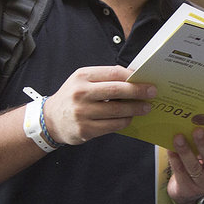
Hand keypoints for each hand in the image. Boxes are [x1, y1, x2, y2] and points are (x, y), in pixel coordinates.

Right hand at [41, 66, 155, 144]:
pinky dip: (125, 121)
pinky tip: (130, 118)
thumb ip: (104, 78)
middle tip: (152, 93)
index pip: (113, 73)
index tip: (146, 80)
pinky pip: (113, 126)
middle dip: (138, 92)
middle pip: (117, 91)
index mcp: (82, 77)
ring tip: (146, 107)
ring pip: (117, 111)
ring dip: (135, 109)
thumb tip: (133, 77)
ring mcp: (82, 113)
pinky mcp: (85, 130)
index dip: (132, 77)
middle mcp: (81, 94)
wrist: (51, 119)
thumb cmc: (72, 97)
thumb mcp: (82, 81)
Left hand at [167, 129, 203, 203]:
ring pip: (194, 167)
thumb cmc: (201, 165)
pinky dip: (175, 160)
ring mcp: (203, 184)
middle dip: (203, 144)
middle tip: (197, 130)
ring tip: (179, 137)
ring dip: (186, 151)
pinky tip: (170, 149)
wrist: (190, 189)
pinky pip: (180, 172)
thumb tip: (198, 121)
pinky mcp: (188, 188)